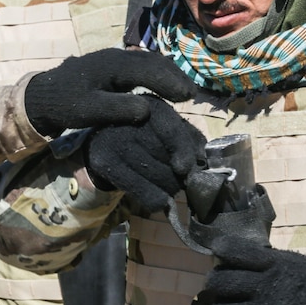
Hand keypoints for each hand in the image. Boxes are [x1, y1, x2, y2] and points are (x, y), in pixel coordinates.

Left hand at [24, 49, 195, 135]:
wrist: (44, 95)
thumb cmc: (65, 104)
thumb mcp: (90, 110)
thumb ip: (118, 108)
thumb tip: (147, 110)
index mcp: (114, 65)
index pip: (150, 71)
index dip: (171, 83)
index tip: (188, 97)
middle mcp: (118, 56)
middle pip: (155, 62)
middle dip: (175, 77)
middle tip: (192, 95)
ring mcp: (116, 59)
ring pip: (150, 62)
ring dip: (168, 74)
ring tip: (183, 91)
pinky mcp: (113, 65)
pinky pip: (142, 66)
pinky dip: (157, 74)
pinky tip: (163, 87)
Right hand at [84, 96, 205, 211]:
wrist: (104, 146)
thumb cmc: (145, 138)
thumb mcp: (169, 130)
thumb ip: (190, 139)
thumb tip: (203, 159)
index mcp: (151, 104)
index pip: (170, 128)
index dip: (182, 150)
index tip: (186, 168)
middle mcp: (128, 116)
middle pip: (164, 156)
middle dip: (179, 174)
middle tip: (179, 178)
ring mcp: (112, 138)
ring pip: (156, 176)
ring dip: (169, 188)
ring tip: (166, 184)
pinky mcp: (102, 161)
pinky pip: (139, 190)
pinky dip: (154, 200)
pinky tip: (158, 200)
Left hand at [206, 235, 305, 304]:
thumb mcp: (288, 260)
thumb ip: (260, 258)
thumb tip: (228, 254)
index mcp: (270, 265)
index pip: (231, 251)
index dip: (220, 251)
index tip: (219, 255)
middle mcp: (263, 288)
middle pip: (218, 282)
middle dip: (213, 283)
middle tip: (219, 286)